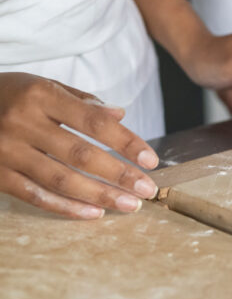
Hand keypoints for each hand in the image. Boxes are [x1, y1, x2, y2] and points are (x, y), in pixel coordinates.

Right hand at [0, 73, 159, 218]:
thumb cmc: (9, 94)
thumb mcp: (43, 86)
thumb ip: (82, 101)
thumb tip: (120, 114)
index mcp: (41, 96)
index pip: (94, 122)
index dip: (126, 142)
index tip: (150, 160)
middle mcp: (22, 123)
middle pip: (80, 154)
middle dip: (119, 174)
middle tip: (147, 189)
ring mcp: (5, 151)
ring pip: (60, 179)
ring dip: (99, 195)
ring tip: (128, 204)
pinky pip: (34, 195)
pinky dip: (65, 207)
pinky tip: (92, 213)